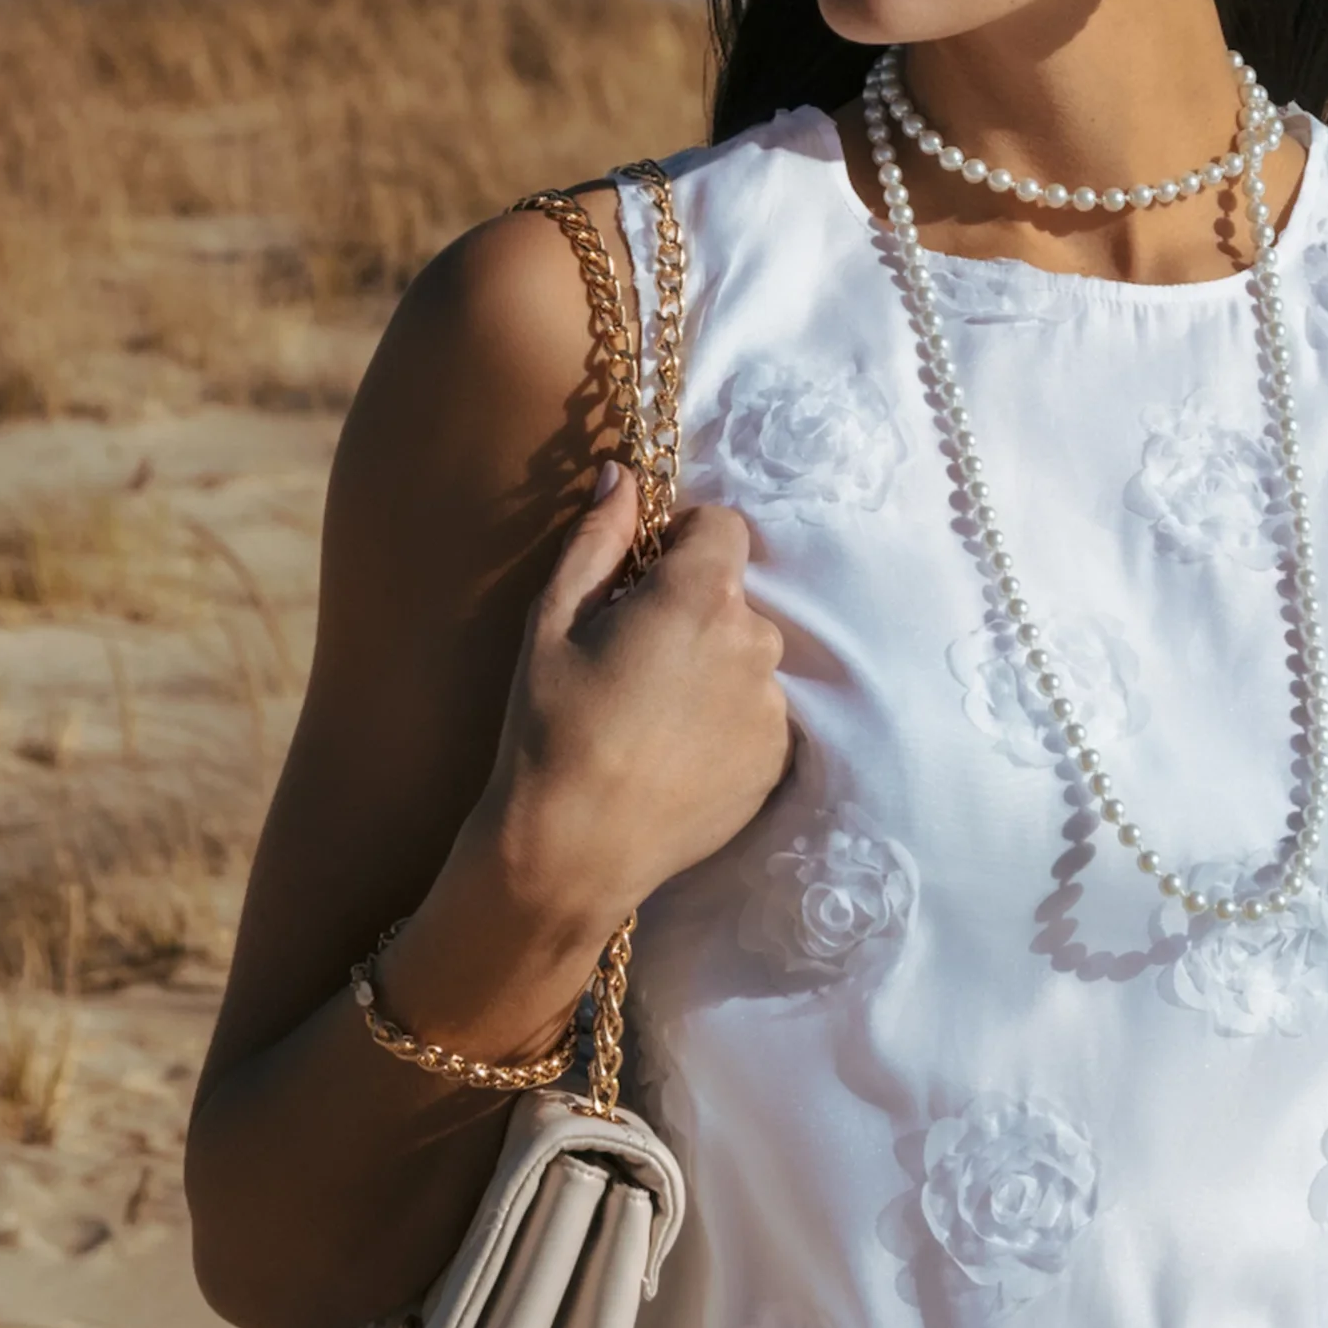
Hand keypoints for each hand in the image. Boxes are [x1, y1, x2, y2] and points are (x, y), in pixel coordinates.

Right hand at [478, 461, 792, 931]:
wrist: (572, 851)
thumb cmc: (549, 730)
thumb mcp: (553, 623)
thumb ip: (597, 540)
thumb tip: (623, 475)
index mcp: (700, 595)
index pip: (724, 525)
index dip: (684, 540)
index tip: (646, 575)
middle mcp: (755, 642)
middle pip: (736, 594)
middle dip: (694, 607)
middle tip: (636, 656)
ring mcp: (773, 705)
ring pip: (748, 655)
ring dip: (714, 664)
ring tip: (653, 714)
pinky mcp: (778, 758)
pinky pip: (758, 711)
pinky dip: (727, 718)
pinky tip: (674, 752)